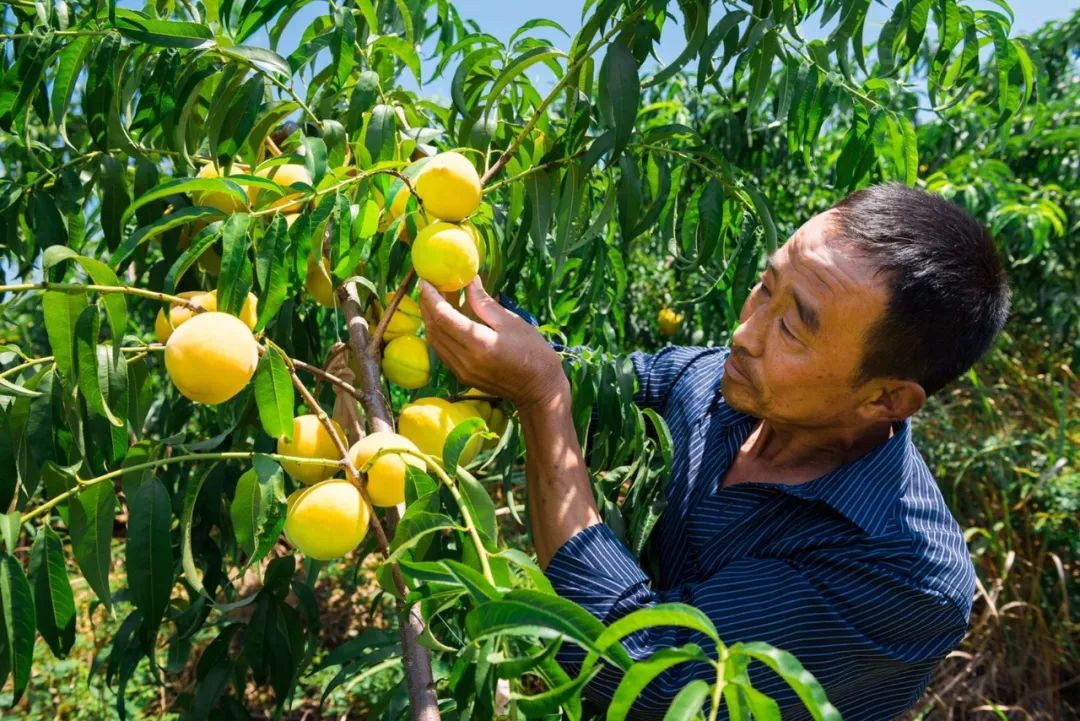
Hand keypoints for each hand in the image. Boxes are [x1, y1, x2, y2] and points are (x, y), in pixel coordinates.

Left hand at [418, 278, 567, 408]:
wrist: (539, 388)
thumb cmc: (533, 351)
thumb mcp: (511, 322)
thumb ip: (485, 303)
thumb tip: (469, 281)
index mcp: (479, 343)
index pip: (444, 317)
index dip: (432, 297)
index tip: (427, 280)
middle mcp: (465, 359)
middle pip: (435, 328)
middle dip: (427, 305)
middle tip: (428, 286)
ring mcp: (462, 371)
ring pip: (435, 341)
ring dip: (430, 319)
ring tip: (433, 300)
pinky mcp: (463, 376)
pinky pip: (442, 351)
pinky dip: (439, 333)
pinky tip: (443, 320)